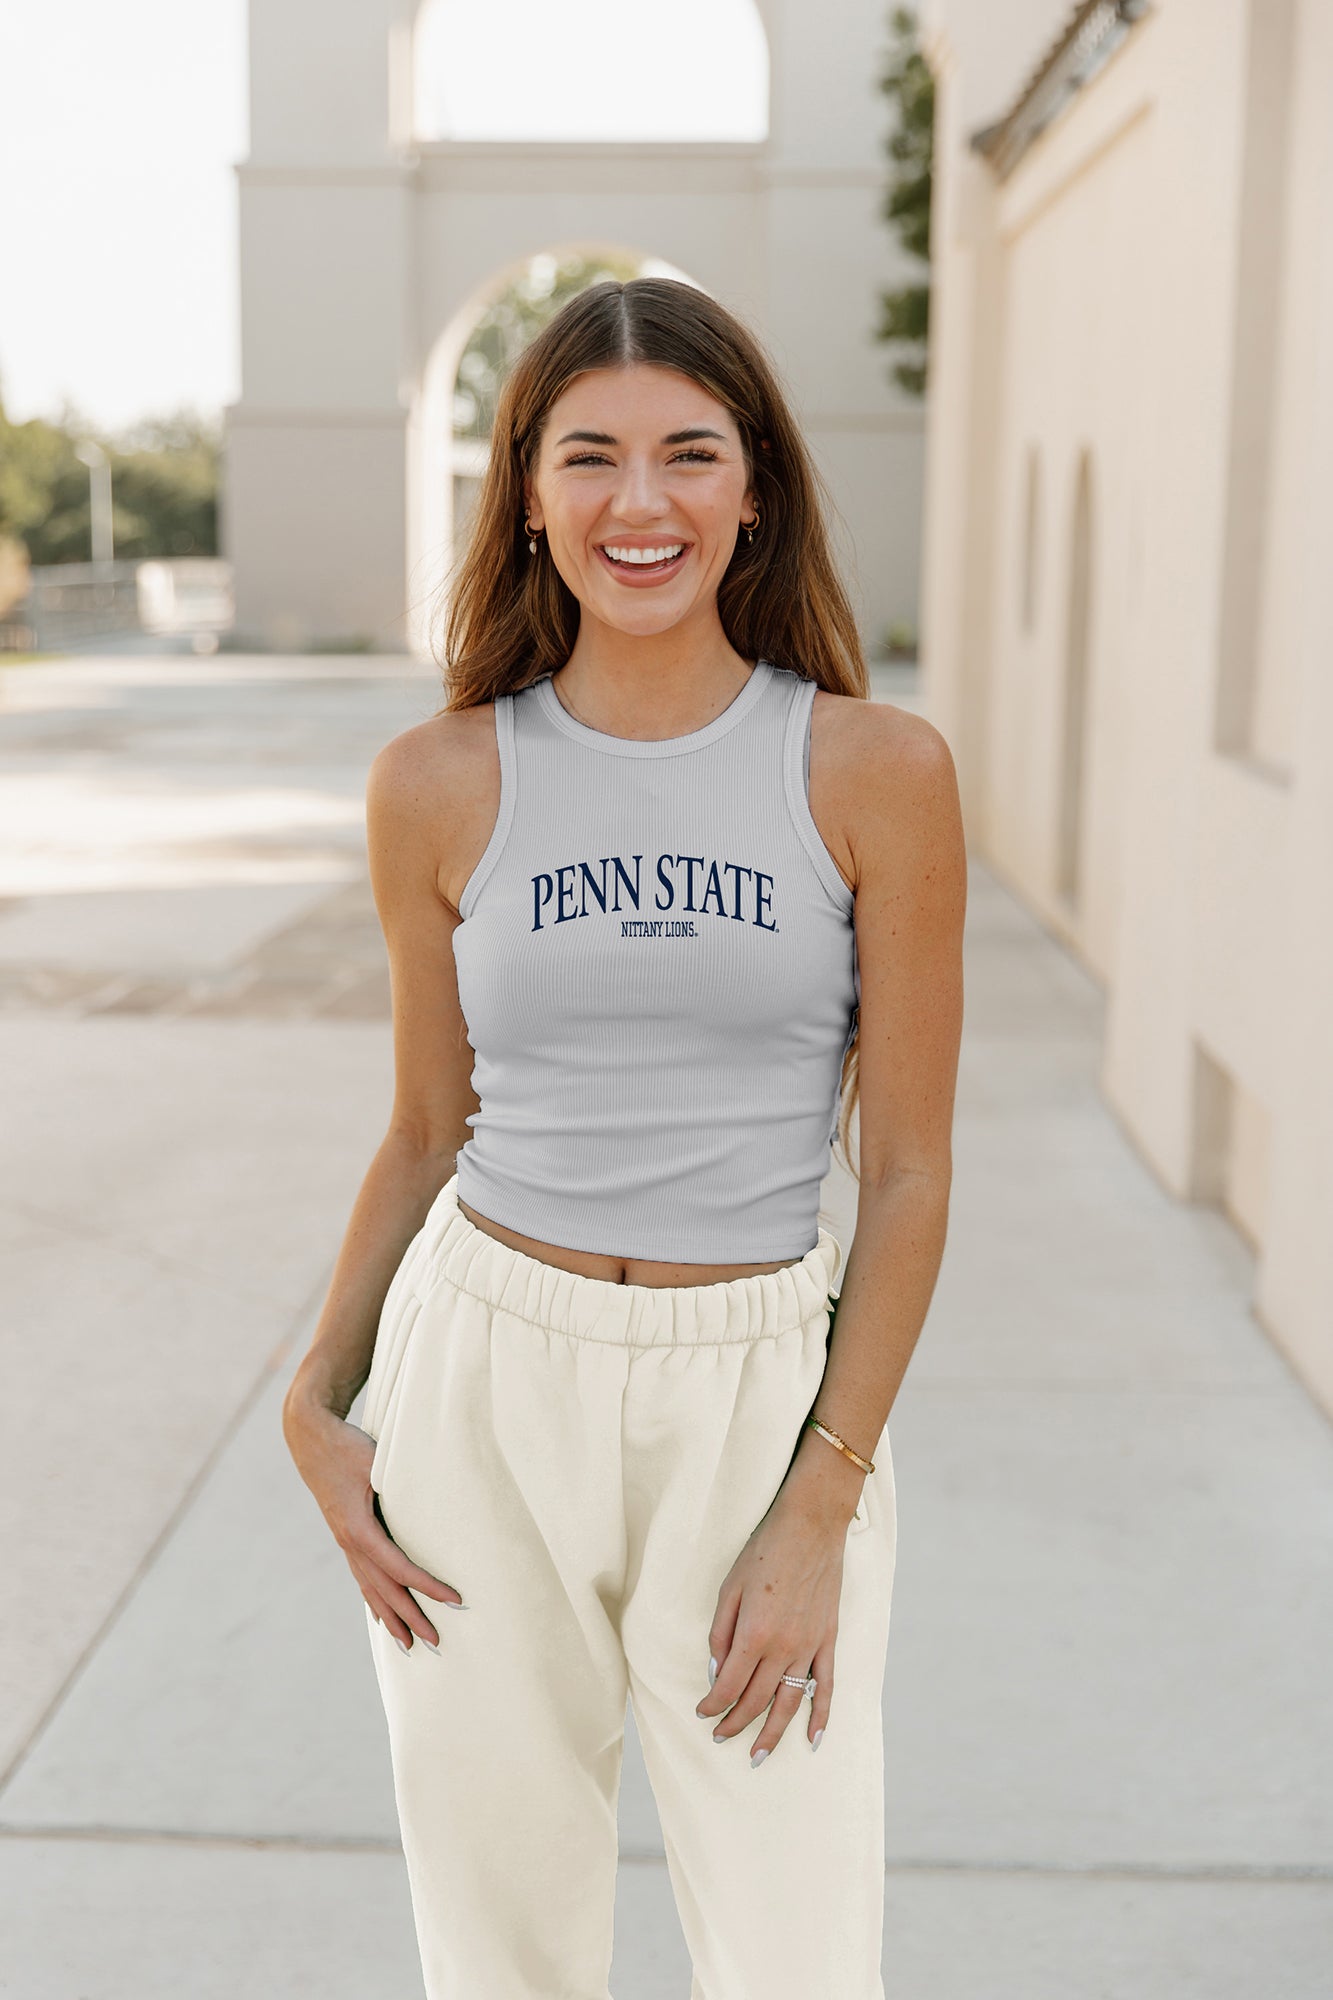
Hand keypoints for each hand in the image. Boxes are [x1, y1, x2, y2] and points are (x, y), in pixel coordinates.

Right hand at [282, 1391, 462, 1652]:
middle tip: (437, 1642)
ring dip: (391, 1617)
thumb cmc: (348, 1446)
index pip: (400, 1568)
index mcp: (359, 1529)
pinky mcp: (344, 1535)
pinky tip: (381, 1616)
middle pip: (385, 1589)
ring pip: (370, 1589)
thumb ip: (400, 1484)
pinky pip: (361, 1576)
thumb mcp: (376, 1462)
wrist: (310, 1437)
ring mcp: (344, 1541)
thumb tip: (433, 1502)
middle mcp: (350, 1542)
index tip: (455, 1600)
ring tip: (408, 1645)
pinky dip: (373, 1599)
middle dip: (411, 1617)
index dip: (427, 1586)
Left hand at [693, 1489, 850, 1763]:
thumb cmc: (764, 1551)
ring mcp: (809, 1646)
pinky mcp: (828, 1640)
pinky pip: (826, 1686)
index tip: (702, 1713)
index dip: (713, 1705)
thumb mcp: (729, 1587)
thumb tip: (717, 1671)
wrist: (810, 1526)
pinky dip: (820, 1716)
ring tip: (758, 1756)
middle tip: (720, 1737)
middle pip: (756, 1700)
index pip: (729, 1686)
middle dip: (736, 1724)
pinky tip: (813, 1740)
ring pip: (789, 1703)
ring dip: (773, 1734)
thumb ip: (720, 1632)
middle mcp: (783, 1647)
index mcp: (754, 1634)